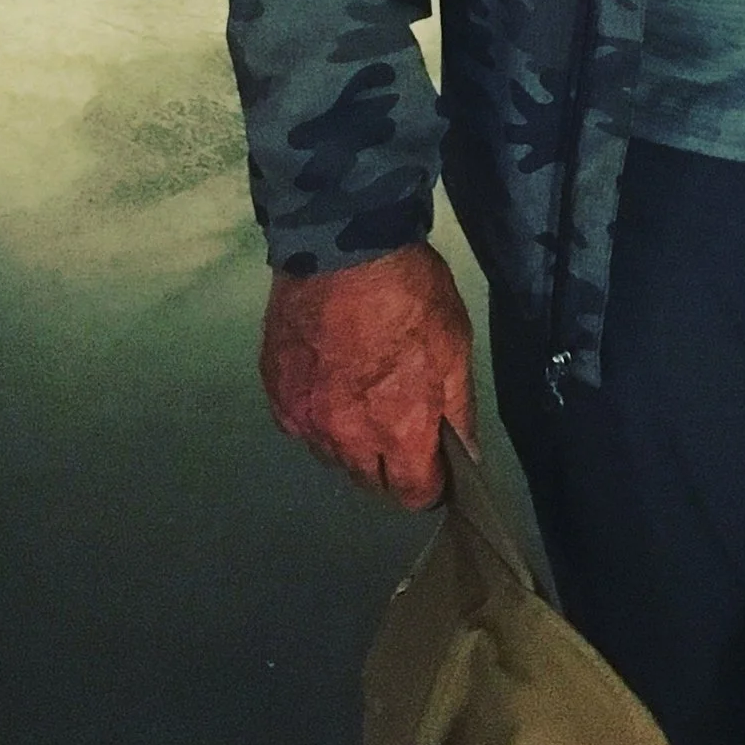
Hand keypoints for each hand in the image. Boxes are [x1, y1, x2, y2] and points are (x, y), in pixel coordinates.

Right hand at [259, 241, 474, 510]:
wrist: (342, 250)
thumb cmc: (409, 294)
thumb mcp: (455, 345)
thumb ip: (457, 409)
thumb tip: (467, 454)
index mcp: (399, 430)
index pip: (413, 494)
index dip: (427, 486)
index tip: (434, 469)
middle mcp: (348, 438)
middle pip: (370, 481)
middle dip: (390, 467)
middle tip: (399, 428)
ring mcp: (306, 419)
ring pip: (332, 457)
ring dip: (351, 444)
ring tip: (362, 401)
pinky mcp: (277, 395)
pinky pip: (300, 426)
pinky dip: (317, 417)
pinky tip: (329, 386)